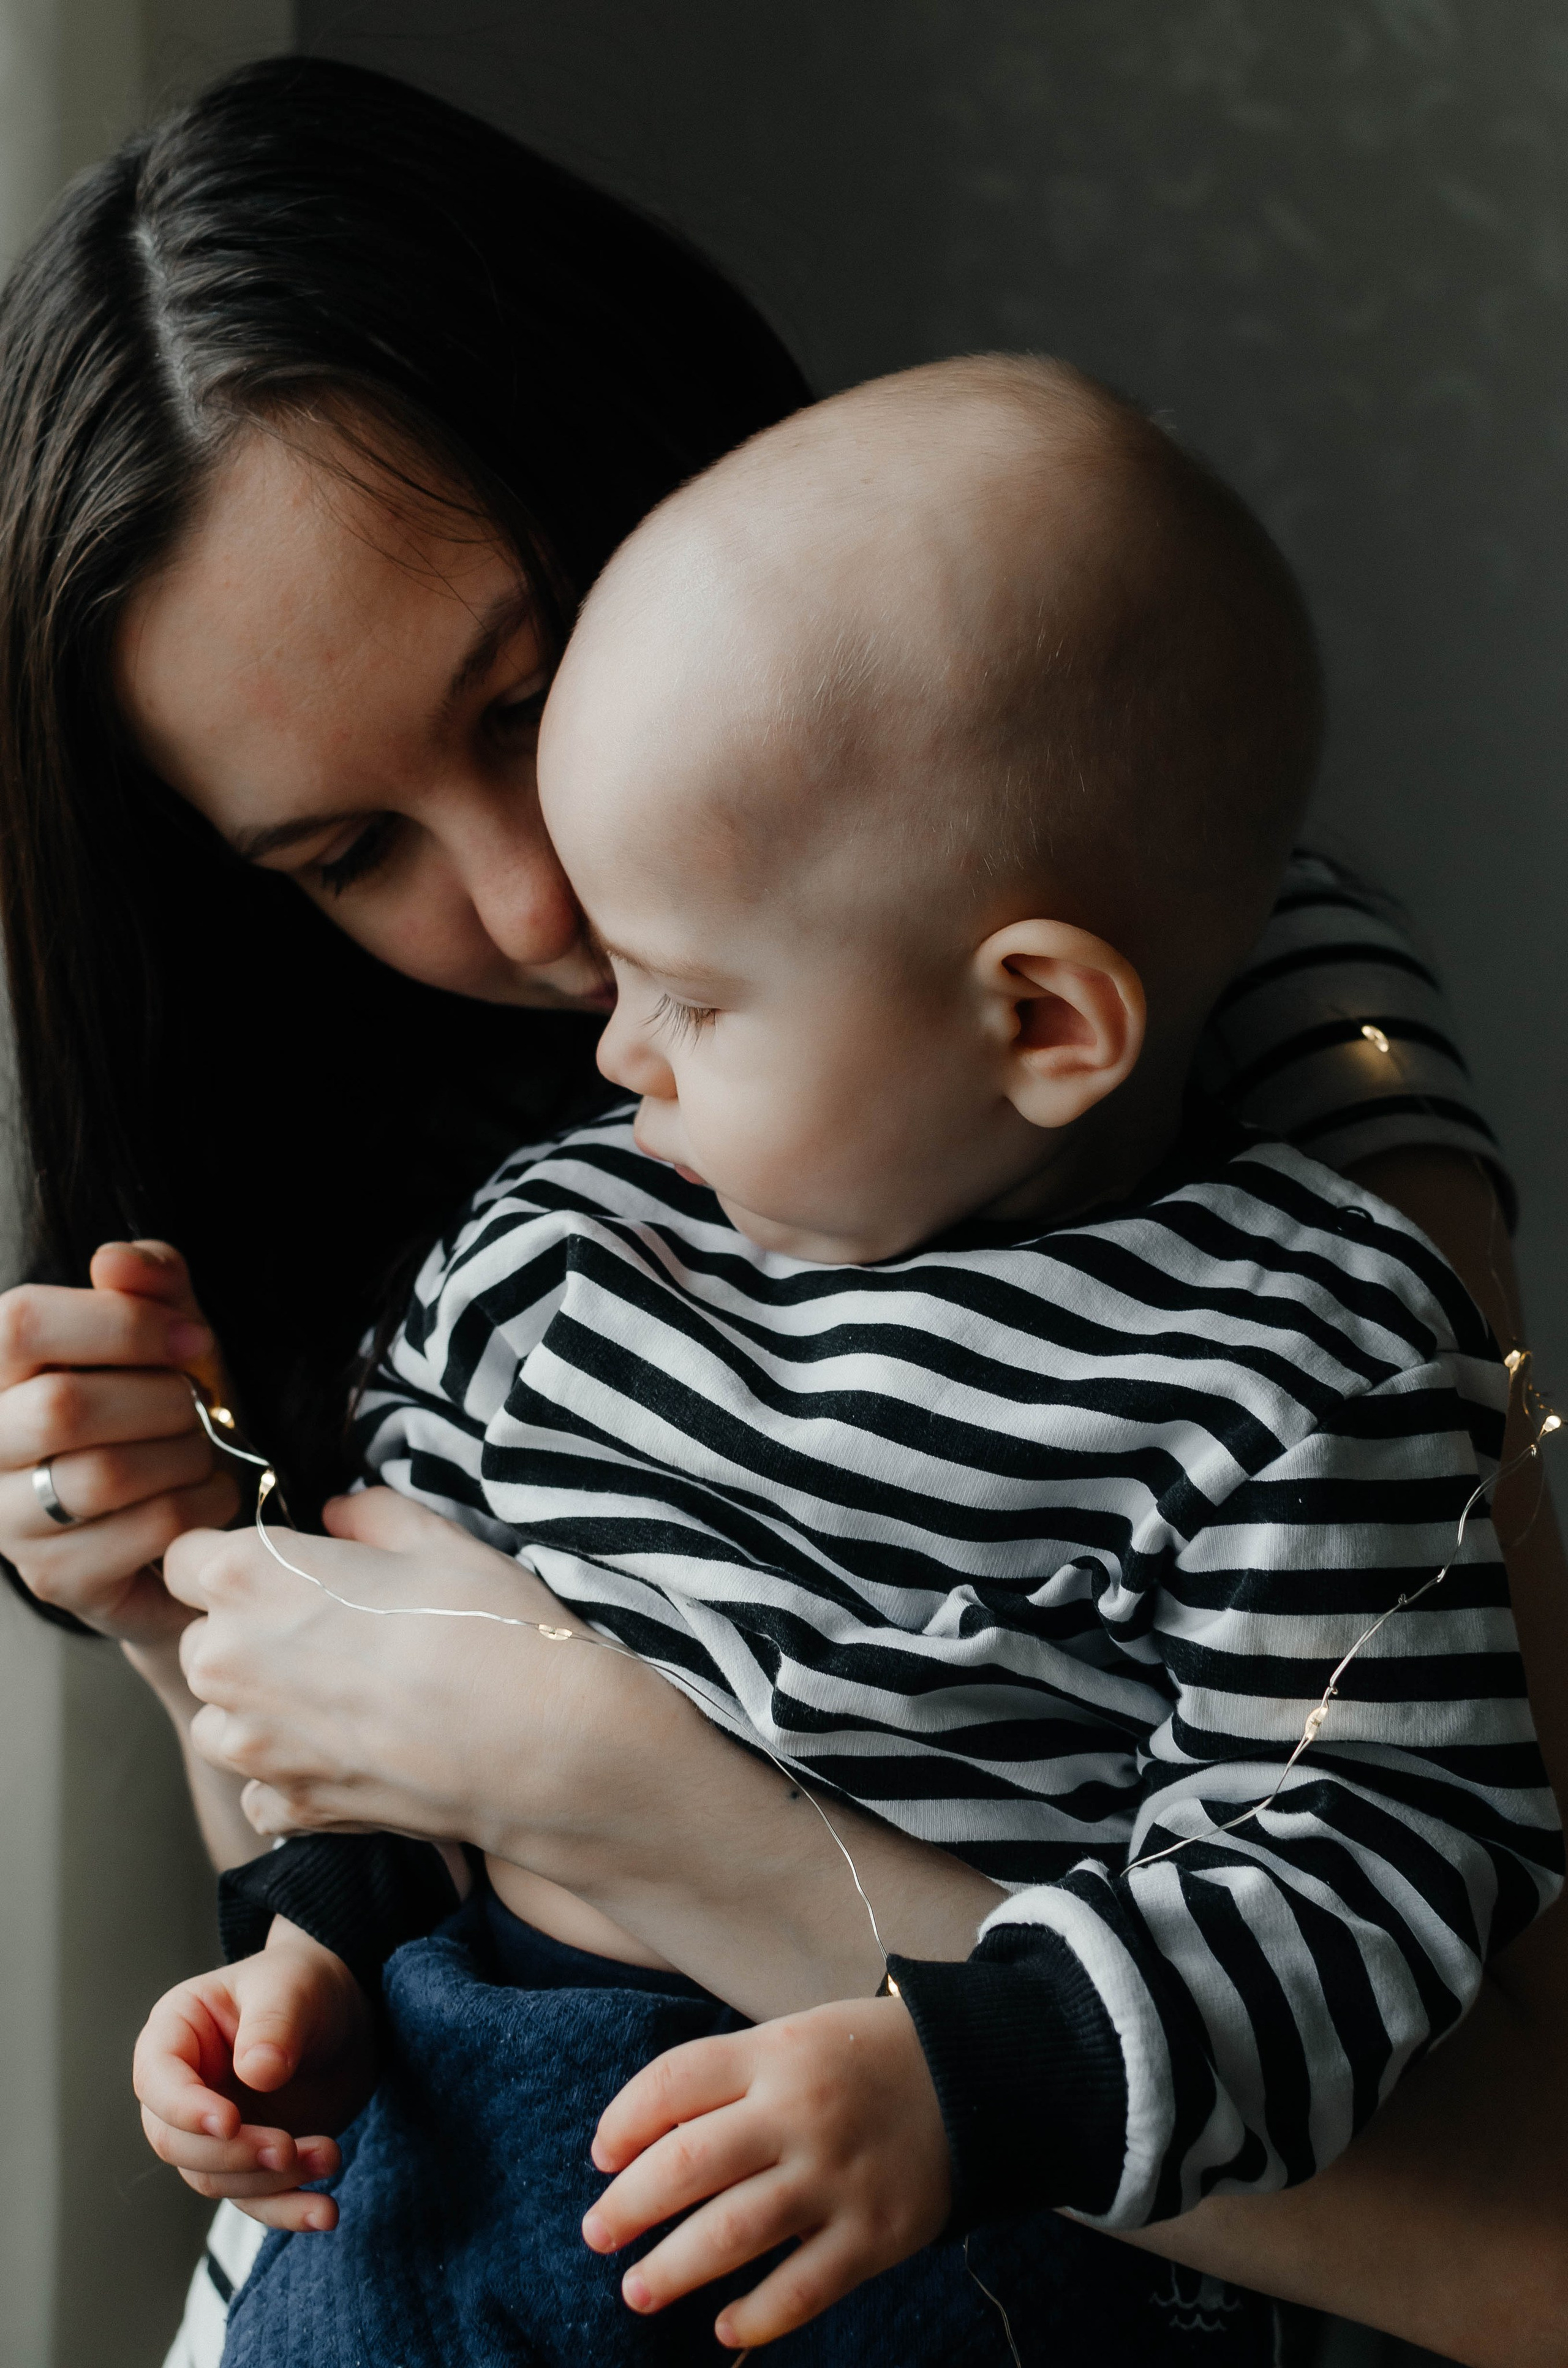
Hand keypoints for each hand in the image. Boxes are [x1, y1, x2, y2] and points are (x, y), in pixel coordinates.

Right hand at [0, 1240, 236, 1644]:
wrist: (180, 1519)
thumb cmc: (163, 1411)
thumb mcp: (166, 1334)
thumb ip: (150, 1283)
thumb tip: (117, 1261)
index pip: (20, 1323)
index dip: (120, 1323)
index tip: (194, 1339)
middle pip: (63, 1407)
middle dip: (162, 1400)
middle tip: (204, 1406)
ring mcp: (10, 1521)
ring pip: (102, 1477)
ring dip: (185, 1456)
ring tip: (205, 1451)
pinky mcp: (57, 1579)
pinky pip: (140, 1533)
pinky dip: (199, 1507)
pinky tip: (210, 1497)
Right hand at [133, 1917, 374, 2231]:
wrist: (347, 2019)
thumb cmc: (306, 1985)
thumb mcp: (294, 1986)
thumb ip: (274, 2023)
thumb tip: (256, 2073)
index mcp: (177, 2032)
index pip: (157, 2080)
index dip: (185, 2108)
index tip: (231, 2121)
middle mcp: (184, 2087)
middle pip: (178, 2143)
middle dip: (233, 2154)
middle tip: (287, 2148)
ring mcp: (213, 2130)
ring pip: (215, 2178)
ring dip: (270, 2180)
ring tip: (330, 2157)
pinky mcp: (247, 2161)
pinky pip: (253, 2199)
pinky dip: (287, 2210)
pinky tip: (324, 2211)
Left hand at [164, 1488, 649, 1850]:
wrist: (538, 1743)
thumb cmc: (488, 1626)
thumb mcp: (435, 1538)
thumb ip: (367, 1516)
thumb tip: (337, 1515)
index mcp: (248, 1578)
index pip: (184, 1558)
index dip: (232, 1560)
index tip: (281, 1570)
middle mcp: (227, 1662)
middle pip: (201, 1639)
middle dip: (249, 1635)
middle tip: (335, 1636)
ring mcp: (251, 1745)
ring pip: (221, 1717)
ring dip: (262, 1708)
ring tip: (345, 1698)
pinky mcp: (286, 1807)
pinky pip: (263, 1788)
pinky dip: (296, 1776)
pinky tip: (357, 1753)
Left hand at [582, 1996, 950, 2349]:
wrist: (976, 2077)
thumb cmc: (864, 2059)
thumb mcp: (795, 2040)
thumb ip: (732, 2081)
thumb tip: (650, 2141)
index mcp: (774, 2055)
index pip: (672, 2084)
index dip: (622, 2123)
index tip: (600, 2157)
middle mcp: (799, 2114)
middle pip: (687, 2163)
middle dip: (628, 2207)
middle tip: (598, 2235)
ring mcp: (837, 2178)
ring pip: (731, 2233)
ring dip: (672, 2268)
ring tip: (636, 2290)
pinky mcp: (874, 2234)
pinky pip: (802, 2288)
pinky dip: (756, 2316)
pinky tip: (725, 2327)